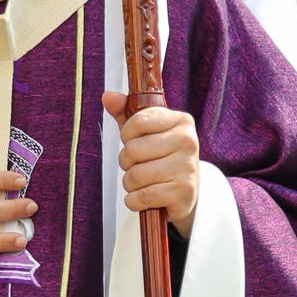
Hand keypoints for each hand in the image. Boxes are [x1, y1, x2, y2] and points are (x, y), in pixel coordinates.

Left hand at [103, 91, 201, 233]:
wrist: (185, 192)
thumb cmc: (161, 156)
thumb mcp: (146, 132)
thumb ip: (126, 112)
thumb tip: (107, 96)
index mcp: (182, 120)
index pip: (138, 121)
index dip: (127, 135)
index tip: (134, 141)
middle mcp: (188, 141)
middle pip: (133, 150)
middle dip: (127, 162)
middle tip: (139, 165)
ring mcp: (187, 168)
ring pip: (134, 176)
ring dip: (130, 183)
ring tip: (144, 182)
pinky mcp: (183, 193)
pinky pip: (142, 197)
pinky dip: (135, 200)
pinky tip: (145, 198)